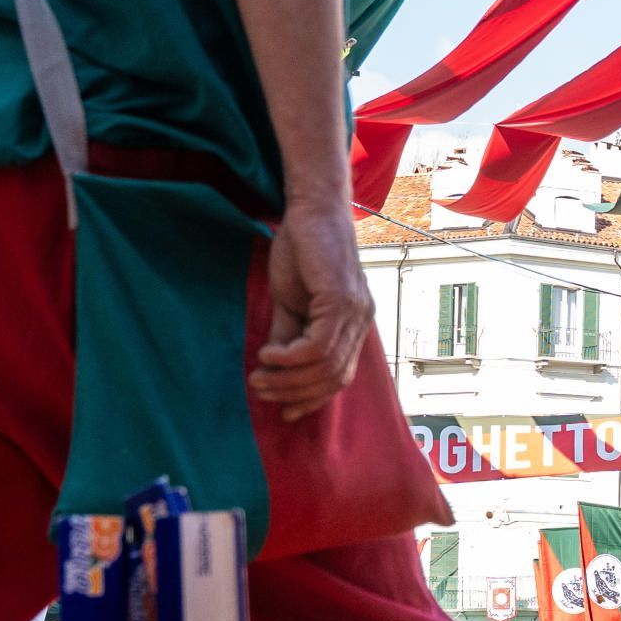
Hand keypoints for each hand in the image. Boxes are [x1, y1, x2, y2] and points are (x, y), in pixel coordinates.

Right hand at [250, 200, 373, 420]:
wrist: (312, 209)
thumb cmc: (302, 250)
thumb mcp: (291, 301)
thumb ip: (289, 333)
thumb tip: (277, 367)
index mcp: (354, 324)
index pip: (340, 375)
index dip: (313, 398)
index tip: (285, 411)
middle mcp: (361, 321)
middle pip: (333, 377)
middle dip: (294, 393)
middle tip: (260, 391)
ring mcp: (355, 311)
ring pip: (325, 366)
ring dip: (288, 379)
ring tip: (259, 377)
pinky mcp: (341, 299)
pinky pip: (318, 345)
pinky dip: (291, 358)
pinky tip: (268, 355)